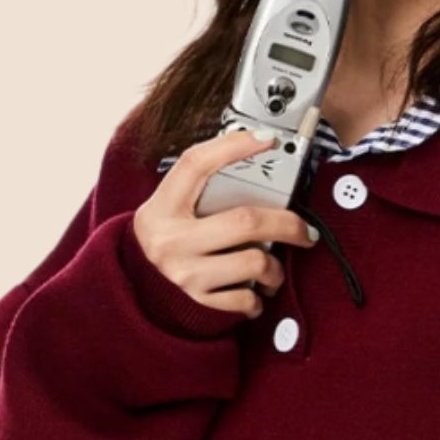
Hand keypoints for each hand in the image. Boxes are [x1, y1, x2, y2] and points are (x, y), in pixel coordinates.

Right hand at [132, 127, 319, 318]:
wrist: (136, 282)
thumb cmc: (168, 234)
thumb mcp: (173, 206)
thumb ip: (204, 188)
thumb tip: (257, 162)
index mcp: (163, 206)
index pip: (196, 164)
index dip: (234, 146)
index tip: (268, 139)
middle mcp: (171, 239)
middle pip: (246, 222)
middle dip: (287, 224)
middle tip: (304, 229)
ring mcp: (185, 273)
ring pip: (254, 262)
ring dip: (275, 267)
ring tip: (272, 268)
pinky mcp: (198, 300)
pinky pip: (245, 299)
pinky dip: (258, 297)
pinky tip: (255, 290)